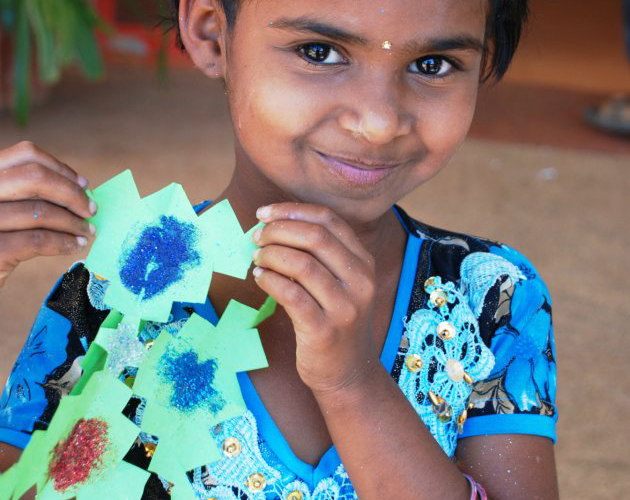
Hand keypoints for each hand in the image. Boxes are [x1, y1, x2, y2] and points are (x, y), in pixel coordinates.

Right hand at [0, 141, 94, 287]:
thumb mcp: (4, 208)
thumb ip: (28, 195)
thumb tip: (81, 190)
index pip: (25, 155)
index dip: (61, 169)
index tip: (84, 186)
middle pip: (36, 178)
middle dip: (72, 195)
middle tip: (90, 211)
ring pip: (40, 211)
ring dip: (73, 223)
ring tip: (86, 232)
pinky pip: (38, 240)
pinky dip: (63, 242)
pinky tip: (74, 246)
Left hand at [252, 202, 378, 395]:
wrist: (348, 372)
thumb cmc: (335, 321)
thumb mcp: (340, 283)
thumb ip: (318, 255)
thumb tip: (272, 224)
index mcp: (363, 261)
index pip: (328, 220)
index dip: (292, 210)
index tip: (264, 213)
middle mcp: (360, 280)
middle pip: (314, 237)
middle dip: (277, 230)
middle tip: (256, 237)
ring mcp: (345, 307)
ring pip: (300, 263)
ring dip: (270, 255)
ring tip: (256, 258)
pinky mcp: (324, 330)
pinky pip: (290, 294)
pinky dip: (269, 280)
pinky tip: (259, 277)